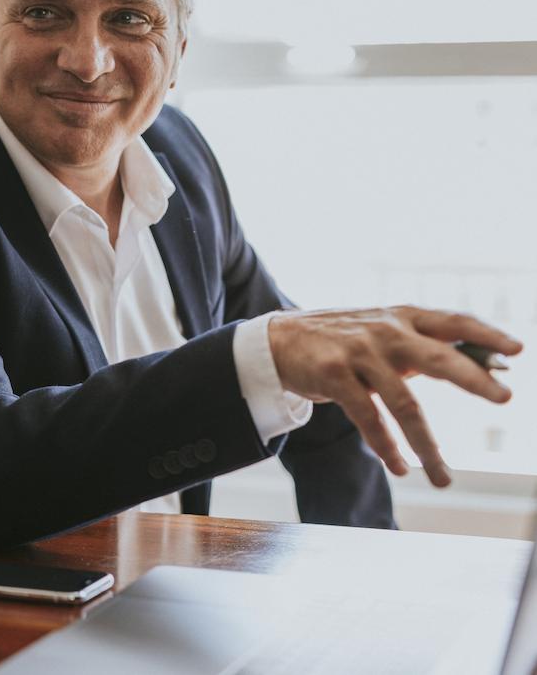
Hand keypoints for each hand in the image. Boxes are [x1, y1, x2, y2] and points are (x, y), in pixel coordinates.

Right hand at [268, 306, 521, 486]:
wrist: (280, 339)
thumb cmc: (343, 340)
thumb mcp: (384, 333)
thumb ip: (424, 347)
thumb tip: (484, 370)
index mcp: (402, 317)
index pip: (453, 321)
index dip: (486, 334)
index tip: (517, 350)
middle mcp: (384, 331)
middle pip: (436, 356)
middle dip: (473, 378)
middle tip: (505, 398)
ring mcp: (358, 353)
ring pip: (403, 402)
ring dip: (426, 444)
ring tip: (442, 476)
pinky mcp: (333, 375)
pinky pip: (367, 417)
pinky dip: (386, 446)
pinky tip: (399, 465)